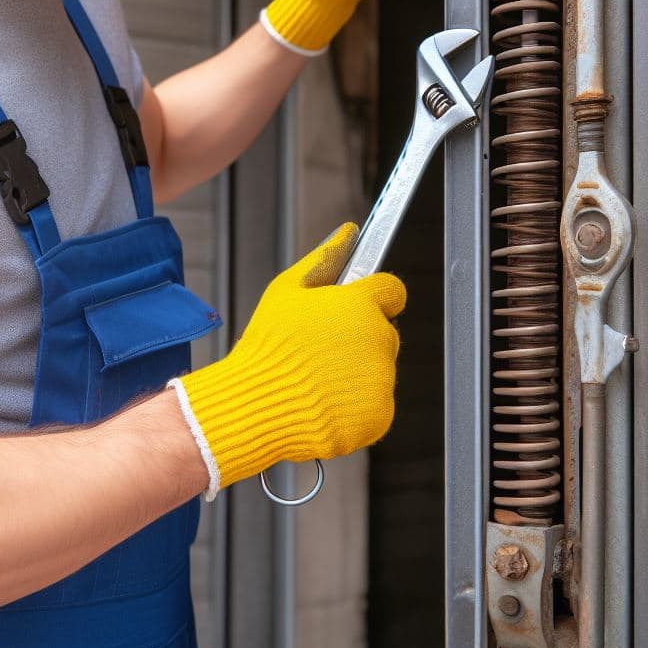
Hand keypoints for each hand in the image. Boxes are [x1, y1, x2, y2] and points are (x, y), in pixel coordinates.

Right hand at [171, 223, 405, 496]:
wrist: (255, 405)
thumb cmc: (266, 346)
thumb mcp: (286, 291)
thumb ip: (324, 258)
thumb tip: (348, 231)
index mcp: (360, 305)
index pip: (392, 291)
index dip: (373, 298)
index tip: (354, 309)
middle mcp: (379, 340)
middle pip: (384, 333)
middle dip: (359, 339)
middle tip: (320, 351)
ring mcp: (382, 381)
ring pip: (378, 371)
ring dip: (355, 374)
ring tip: (315, 379)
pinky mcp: (379, 415)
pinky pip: (374, 406)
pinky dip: (354, 407)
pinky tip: (323, 402)